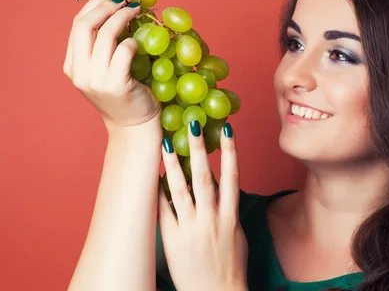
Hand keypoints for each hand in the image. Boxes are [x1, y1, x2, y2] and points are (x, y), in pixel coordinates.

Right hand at [63, 0, 161, 128]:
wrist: (134, 126)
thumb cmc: (125, 94)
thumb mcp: (105, 68)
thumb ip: (102, 46)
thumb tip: (117, 7)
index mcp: (72, 65)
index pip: (76, 25)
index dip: (94, 4)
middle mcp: (79, 72)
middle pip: (84, 26)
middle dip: (106, 6)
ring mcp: (95, 80)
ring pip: (104, 35)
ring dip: (123, 17)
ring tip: (137, 10)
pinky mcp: (115, 85)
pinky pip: (124, 51)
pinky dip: (133, 41)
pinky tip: (140, 41)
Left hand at [158, 122, 247, 290]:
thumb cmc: (230, 265)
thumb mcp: (236, 233)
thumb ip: (227, 208)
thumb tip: (219, 184)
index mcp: (230, 216)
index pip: (232, 176)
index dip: (230, 151)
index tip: (227, 128)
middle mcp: (211, 219)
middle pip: (204, 176)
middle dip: (198, 148)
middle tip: (192, 123)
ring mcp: (191, 229)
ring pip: (180, 190)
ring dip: (172, 164)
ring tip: (166, 143)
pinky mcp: (172, 239)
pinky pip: (164, 211)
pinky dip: (159, 193)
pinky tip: (152, 175)